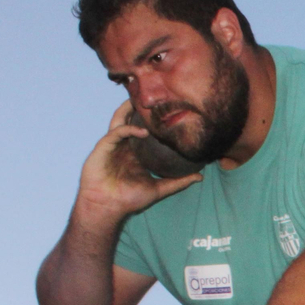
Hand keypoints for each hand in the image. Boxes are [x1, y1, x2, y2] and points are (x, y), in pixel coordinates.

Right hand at [75, 105, 200, 224]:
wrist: (108, 206)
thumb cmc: (129, 199)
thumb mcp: (159, 189)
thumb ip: (178, 182)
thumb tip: (200, 177)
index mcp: (135, 152)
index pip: (144, 130)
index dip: (154, 121)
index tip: (168, 111)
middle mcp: (124, 145)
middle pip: (130, 120)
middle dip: (139, 108)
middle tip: (155, 98)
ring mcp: (113, 144)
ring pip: (120, 119)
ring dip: (129, 108)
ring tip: (143, 100)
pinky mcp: (104, 146)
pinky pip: (117, 132)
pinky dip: (129, 129)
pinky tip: (143, 130)